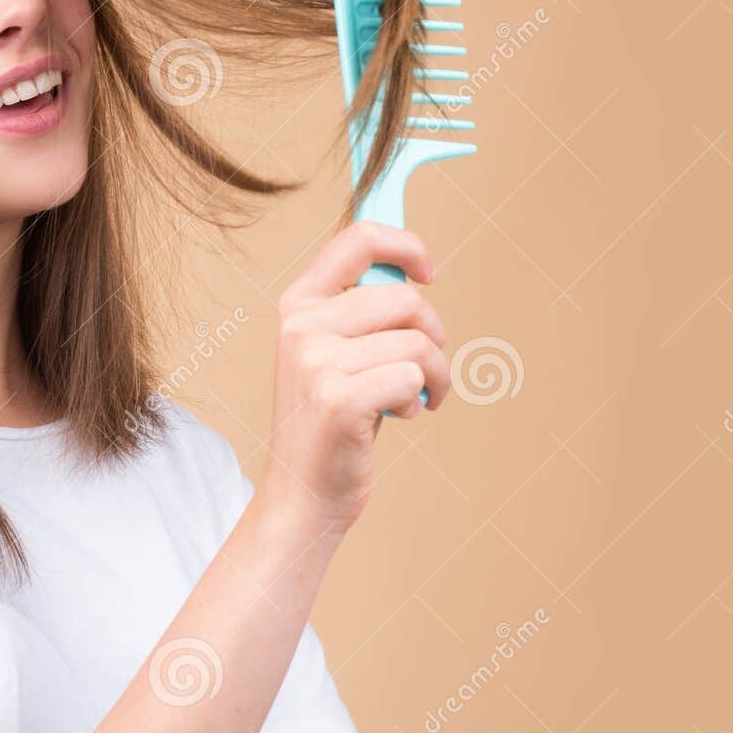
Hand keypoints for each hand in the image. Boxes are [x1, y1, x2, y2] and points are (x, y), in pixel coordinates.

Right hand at [259, 221, 450, 533]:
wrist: (304, 491)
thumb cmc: (334, 418)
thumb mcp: (334, 351)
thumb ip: (361, 309)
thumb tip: (411, 269)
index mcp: (298, 302)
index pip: (359, 241)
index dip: (407, 246)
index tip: (428, 273)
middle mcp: (301, 325)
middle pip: (405, 298)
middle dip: (433, 335)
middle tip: (425, 368)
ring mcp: (314, 361)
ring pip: (417, 342)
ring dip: (434, 376)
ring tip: (415, 399)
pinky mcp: (337, 398)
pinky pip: (413, 378)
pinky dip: (420, 401)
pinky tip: (398, 418)